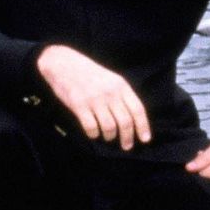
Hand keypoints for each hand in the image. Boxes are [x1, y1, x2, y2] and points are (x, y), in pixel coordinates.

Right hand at [36, 44, 150, 149]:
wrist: (64, 63)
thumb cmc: (90, 73)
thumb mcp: (111, 79)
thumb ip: (122, 95)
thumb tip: (133, 120)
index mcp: (121, 85)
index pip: (137, 109)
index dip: (143, 126)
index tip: (145, 139)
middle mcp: (110, 93)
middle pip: (125, 122)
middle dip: (128, 138)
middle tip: (126, 146)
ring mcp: (94, 99)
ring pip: (110, 127)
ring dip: (110, 137)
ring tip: (108, 137)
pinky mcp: (79, 105)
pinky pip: (91, 127)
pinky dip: (94, 134)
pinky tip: (93, 133)